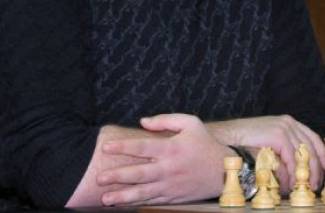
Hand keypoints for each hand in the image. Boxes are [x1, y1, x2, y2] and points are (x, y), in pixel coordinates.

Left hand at [96, 114, 232, 205]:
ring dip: (123, 196)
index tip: (105, 147)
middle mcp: (168, 168)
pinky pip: (151, 202)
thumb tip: (142, 122)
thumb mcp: (191, 123)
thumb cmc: (205, 144)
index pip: (142, 147)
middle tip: (99, 178)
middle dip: (118, 176)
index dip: (123, 147)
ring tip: (105, 199)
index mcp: (171, 148)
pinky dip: (136, 204)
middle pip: (139, 173)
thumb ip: (166, 120)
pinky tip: (122, 205)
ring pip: (142, 192)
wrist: (225, 171)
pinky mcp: (172, 197)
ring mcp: (170, 185)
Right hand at [206, 115, 324, 194]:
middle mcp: (289, 123)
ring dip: (306, 173)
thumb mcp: (269, 144)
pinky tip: (290, 183)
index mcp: (288, 122)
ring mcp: (284, 127)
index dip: (322, 155)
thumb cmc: (244, 144)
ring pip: (304, 153)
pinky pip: (292, 157)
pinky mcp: (277, 135)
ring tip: (305, 187)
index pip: (313, 138)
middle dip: (316, 168)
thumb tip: (298, 169)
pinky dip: (293, 172)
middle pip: (311, 146)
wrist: (226, 138)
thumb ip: (283, 150)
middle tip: (315, 184)